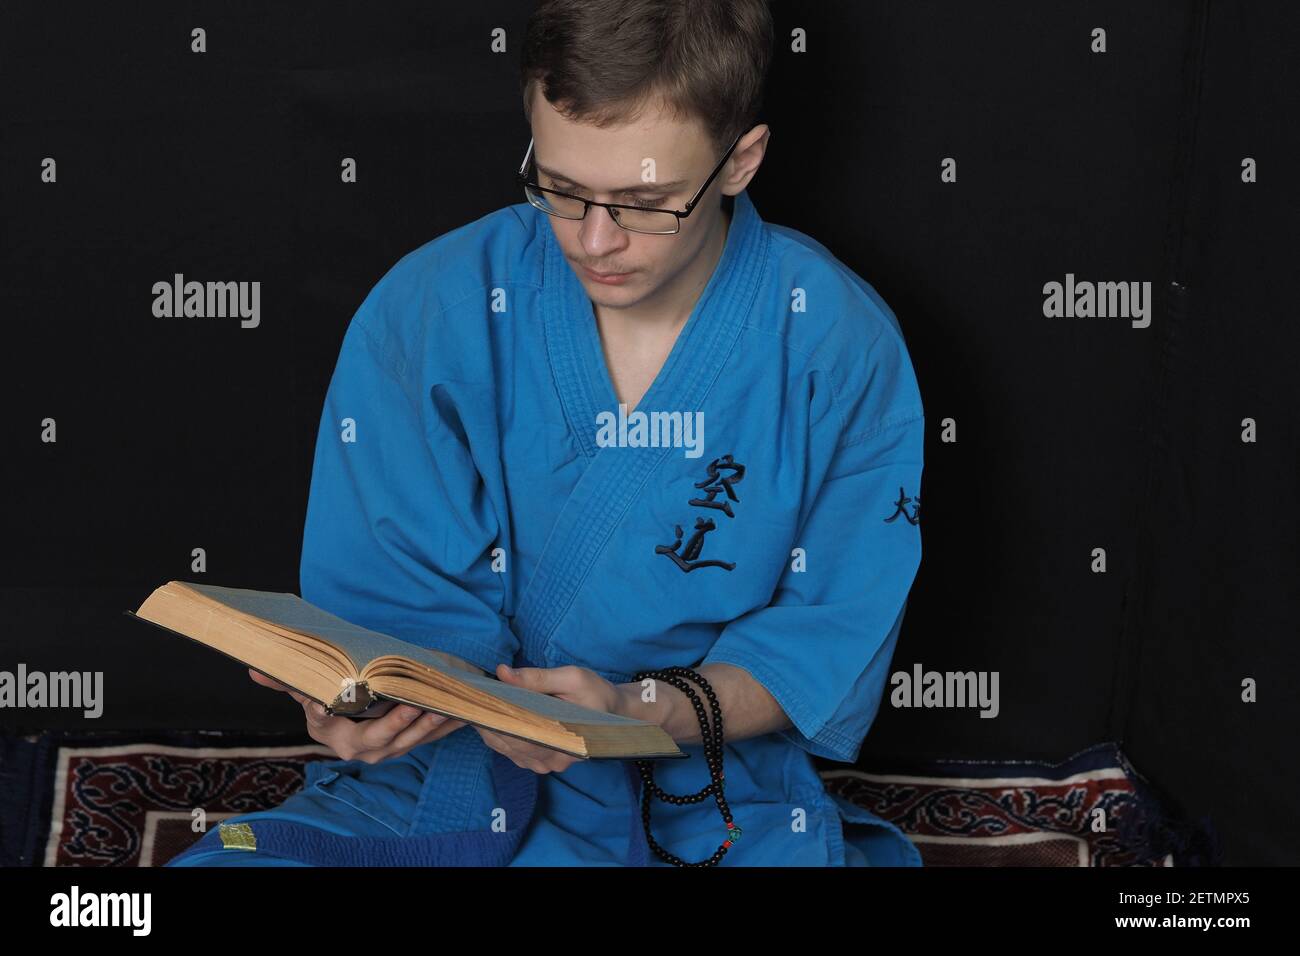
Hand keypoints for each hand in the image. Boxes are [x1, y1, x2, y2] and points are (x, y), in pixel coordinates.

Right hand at [248, 669, 466, 762]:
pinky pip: (430, 736)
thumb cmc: (324, 707)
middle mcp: (368, 751)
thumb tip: (256, 669)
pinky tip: (462, 711)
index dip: (382, 722)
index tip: (394, 706)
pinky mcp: (408, 741)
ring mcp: (390, 749)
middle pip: (391, 740)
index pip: (362, 734)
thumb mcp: (306, 697)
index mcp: (344, 741)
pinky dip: (446, 725)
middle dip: (408, 724)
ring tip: (449, 708)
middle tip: (422, 706)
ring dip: (433, 726)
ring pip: (415, 740)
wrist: (340, 726)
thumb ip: (287, 684)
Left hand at [474, 664, 623, 773]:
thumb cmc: (596, 693)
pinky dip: (500, 738)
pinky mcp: (545, 762)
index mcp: (561, 738)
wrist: (616, 713)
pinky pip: (515, 754)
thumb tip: (502, 673)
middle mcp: (553, 758)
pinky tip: (493, 722)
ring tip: (479, 709)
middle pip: (508, 742)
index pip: (515, 731)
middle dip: (488, 722)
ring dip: (491, 730)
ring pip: (508, 750)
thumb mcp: (571, 678)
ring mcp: (549, 764)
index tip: (476, 701)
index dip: (492, 716)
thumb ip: (536, 678)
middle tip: (472, 701)